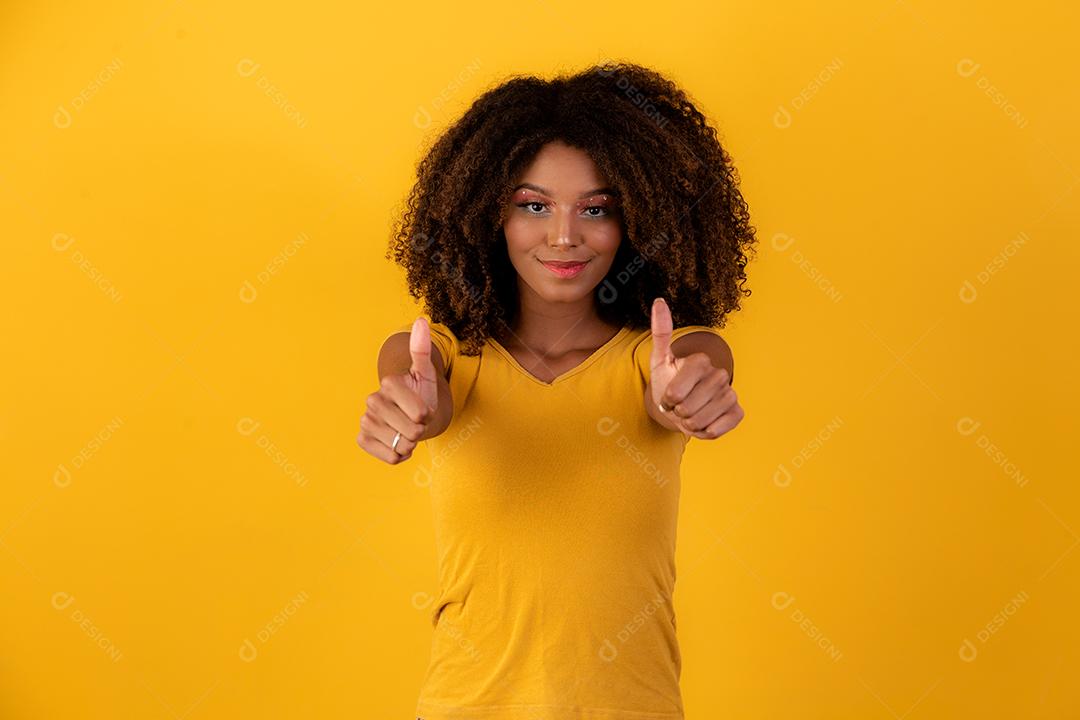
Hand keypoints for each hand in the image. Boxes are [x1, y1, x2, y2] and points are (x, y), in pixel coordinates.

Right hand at [357, 317, 439, 463]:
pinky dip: (400, 455)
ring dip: (411, 443)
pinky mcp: (362, 438)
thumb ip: (422, 349)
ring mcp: (366, 420)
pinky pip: (391, 458)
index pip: (421, 414)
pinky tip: (397, 441)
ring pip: (402, 446)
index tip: (423, 407)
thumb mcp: (426, 373)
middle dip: (421, 431)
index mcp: (389, 383)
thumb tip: (421, 320)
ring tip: (406, 430)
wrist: (410, 415)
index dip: (428, 415)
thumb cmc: (421, 394)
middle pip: (413, 432)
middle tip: (415, 421)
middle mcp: (372, 400)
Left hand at [650, 297, 742, 439]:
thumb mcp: (659, 359)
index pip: (676, 391)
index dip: (667, 400)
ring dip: (689, 424)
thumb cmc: (668, 381)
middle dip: (677, 412)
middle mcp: (719, 374)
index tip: (667, 396)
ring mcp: (730, 393)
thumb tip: (659, 301)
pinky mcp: (737, 411)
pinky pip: (718, 429)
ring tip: (688, 415)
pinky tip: (703, 422)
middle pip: (688, 407)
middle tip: (678, 406)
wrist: (682, 405)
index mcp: (700, 360)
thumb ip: (661, 332)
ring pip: (701, 420)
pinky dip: (705, 432)